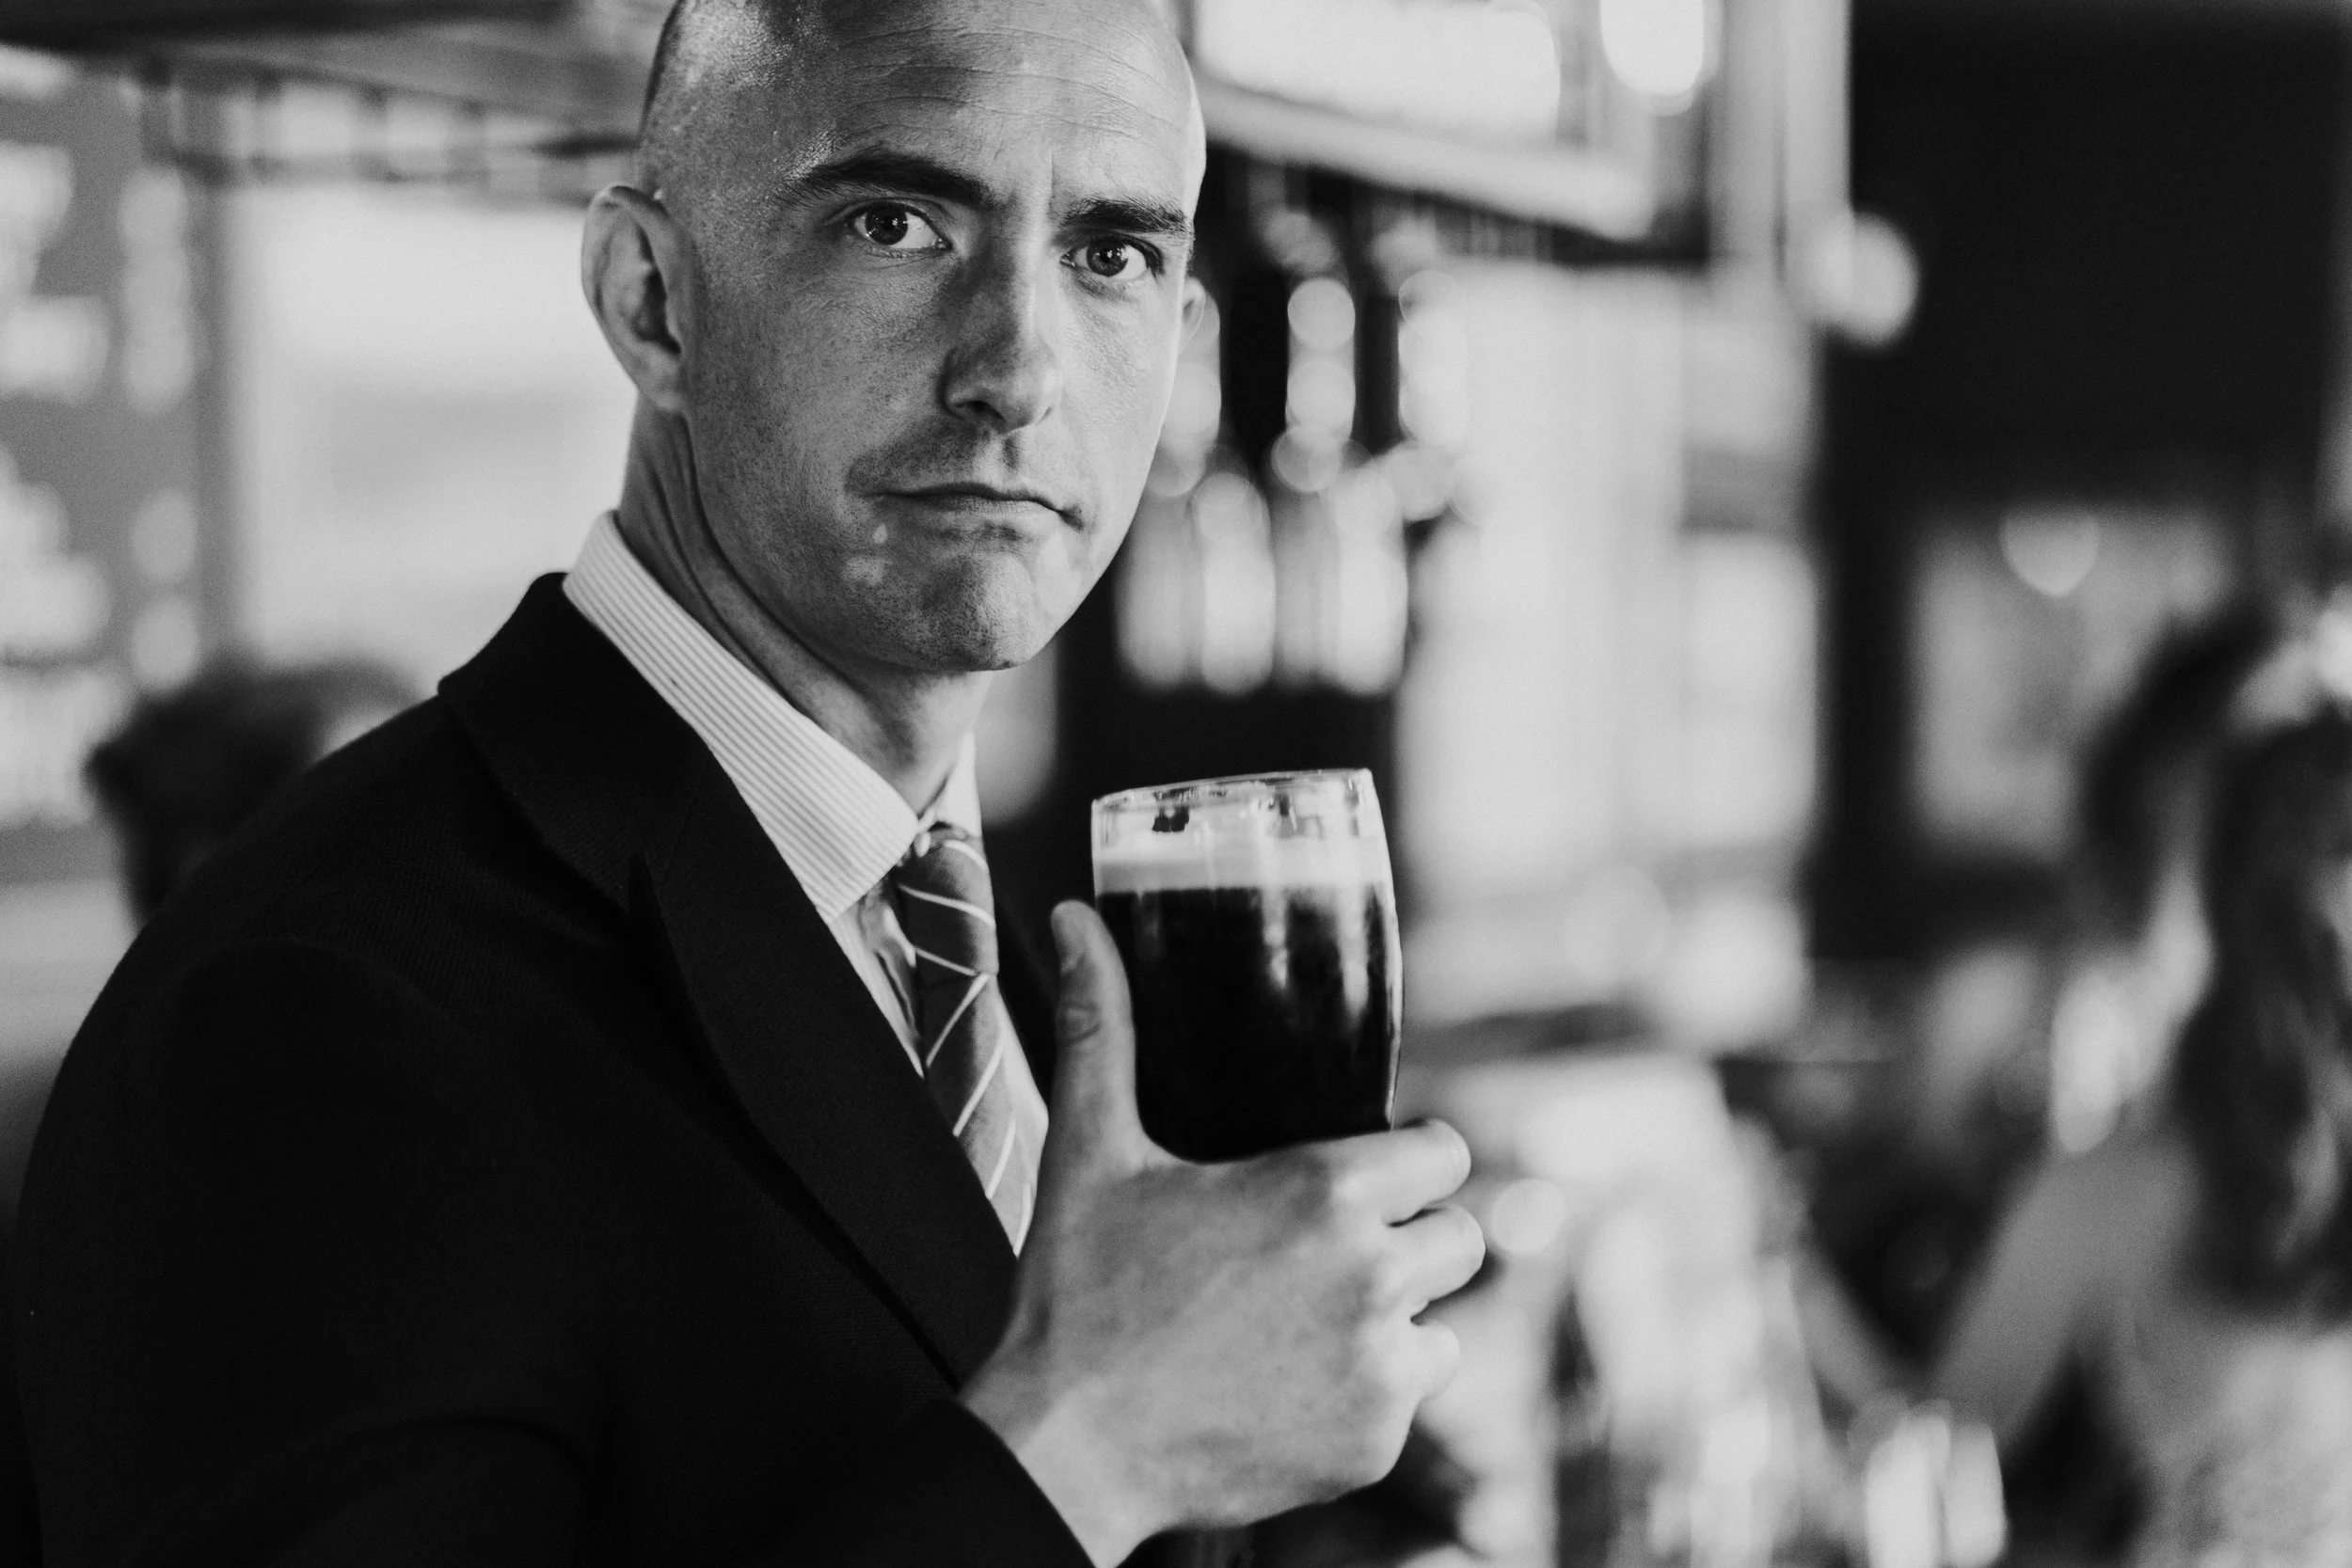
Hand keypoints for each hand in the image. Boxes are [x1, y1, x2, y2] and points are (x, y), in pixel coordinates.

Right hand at [961, 902, 1483, 1565]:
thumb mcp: (1089, 1150)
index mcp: (1324, 1193)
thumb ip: (1102, 1027)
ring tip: (1305, 1319)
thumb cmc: (1078, 1295)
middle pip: (1459, 1237)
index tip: (1367, 1173)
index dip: (1409, 1161)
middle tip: (1327, 1250)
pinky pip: (1407, 1399)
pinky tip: (1287, 1387)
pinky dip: (1365, 1396)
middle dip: (1405, 1237)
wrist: (1065, 1448)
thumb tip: (1074, 919)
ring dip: (1395, 1318)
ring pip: (1442, 1322)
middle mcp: (1373, 1277)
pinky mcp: (1372, 1448)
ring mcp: (1379, 1369)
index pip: (1445, 1153)